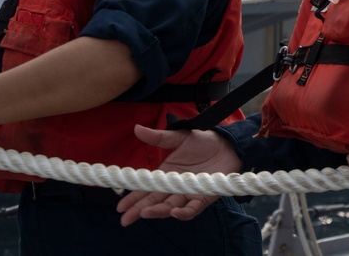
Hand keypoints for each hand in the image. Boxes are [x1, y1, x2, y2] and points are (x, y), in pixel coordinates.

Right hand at [117, 125, 240, 225]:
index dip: (133, 197)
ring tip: (145, 213)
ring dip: (158, 211)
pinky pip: (193, 209)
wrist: (228, 143)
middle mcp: (175, 186)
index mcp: (166, 174)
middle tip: (125, 219)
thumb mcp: (178, 137)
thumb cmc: (203, 141)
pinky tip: (175, 212)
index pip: (146, 189)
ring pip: (170, 207)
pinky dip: (184, 212)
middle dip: (139, 210)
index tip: (120, 205)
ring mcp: (189, 193)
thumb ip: (158, 137)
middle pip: (155, 201)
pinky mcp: (204, 196)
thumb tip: (136, 128)